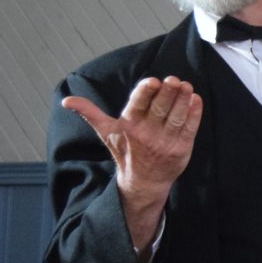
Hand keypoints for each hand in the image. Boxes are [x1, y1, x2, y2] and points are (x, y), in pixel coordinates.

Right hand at [61, 77, 203, 207]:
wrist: (143, 182)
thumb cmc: (125, 150)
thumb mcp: (106, 132)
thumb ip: (90, 112)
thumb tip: (66, 101)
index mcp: (129, 126)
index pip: (138, 105)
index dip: (146, 92)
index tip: (153, 81)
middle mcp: (147, 134)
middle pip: (159, 109)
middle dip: (167, 93)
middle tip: (174, 80)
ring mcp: (165, 142)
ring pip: (176, 117)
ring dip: (182, 100)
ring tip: (186, 86)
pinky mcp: (181, 149)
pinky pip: (189, 129)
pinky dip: (194, 114)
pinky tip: (195, 100)